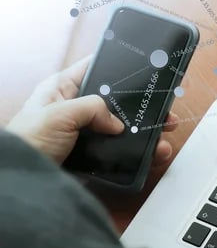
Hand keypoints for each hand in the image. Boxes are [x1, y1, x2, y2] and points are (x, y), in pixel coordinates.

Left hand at [6, 57, 178, 164]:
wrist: (21, 182)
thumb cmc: (28, 141)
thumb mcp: (59, 114)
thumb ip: (93, 108)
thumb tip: (118, 123)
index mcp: (62, 89)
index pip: (95, 68)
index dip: (119, 65)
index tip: (146, 67)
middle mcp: (76, 108)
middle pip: (116, 101)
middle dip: (142, 106)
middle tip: (165, 110)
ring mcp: (84, 133)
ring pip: (123, 128)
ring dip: (146, 132)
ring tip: (164, 135)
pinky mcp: (91, 155)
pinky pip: (120, 152)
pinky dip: (139, 154)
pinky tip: (154, 154)